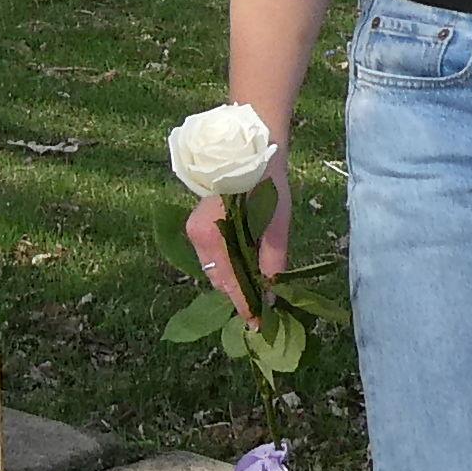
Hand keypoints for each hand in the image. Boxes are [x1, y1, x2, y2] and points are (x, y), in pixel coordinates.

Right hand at [188, 153, 293, 309]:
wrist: (249, 145)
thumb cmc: (265, 180)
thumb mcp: (276, 223)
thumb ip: (272, 259)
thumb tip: (271, 294)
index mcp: (212, 236)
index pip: (229, 283)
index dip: (244, 305)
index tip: (258, 325)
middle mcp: (197, 237)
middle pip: (219, 279)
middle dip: (240, 293)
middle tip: (263, 306)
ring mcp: (195, 231)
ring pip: (216, 268)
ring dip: (235, 279)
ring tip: (258, 287)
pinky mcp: (200, 224)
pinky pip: (214, 255)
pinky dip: (230, 264)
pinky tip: (248, 265)